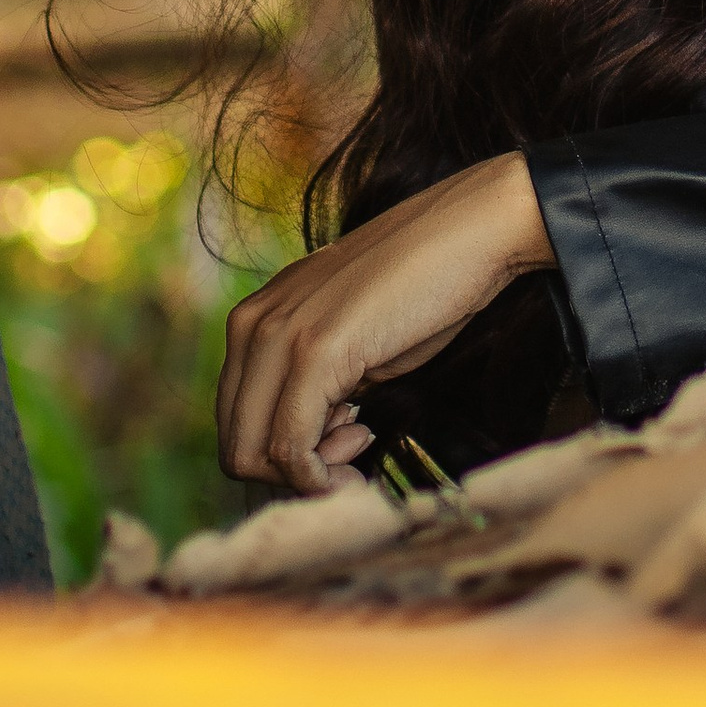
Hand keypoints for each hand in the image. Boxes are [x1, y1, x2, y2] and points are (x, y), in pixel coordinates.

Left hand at [217, 154, 555, 494]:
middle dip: (291, 475)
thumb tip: (304, 452)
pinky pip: (291, 448)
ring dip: (308, 476)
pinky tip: (365, 439)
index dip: (284, 456)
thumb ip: (315, 386)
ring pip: (251, 455)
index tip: (341, 442)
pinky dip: (321, 474)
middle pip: (235, 447)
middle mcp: (251, 324)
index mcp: (254, 319)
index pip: (236, 421)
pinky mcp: (313, 352)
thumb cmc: (422, 287)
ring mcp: (278, 335)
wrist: (470, 230)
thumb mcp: (350, 341)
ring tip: (360, 439)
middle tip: (352, 452)